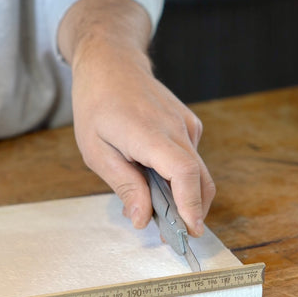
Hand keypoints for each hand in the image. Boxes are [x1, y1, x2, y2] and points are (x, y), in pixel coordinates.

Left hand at [58, 0, 214, 235]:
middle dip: (192, 211)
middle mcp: (177, 129)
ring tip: (159, 208)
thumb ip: (125, 185)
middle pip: (200, 179)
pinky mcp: (189, 125)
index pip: (184, 173)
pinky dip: (182, 177)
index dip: (191, 205)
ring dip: (186, 196)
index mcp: (150, 134)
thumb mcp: (97, 151)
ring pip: (198, 172)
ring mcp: (186, 125)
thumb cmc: (97, 103)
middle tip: (173, 234)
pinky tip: (159, 179)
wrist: (113, 62)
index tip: (191, 231)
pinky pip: (191, 158)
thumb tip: (143, 219)